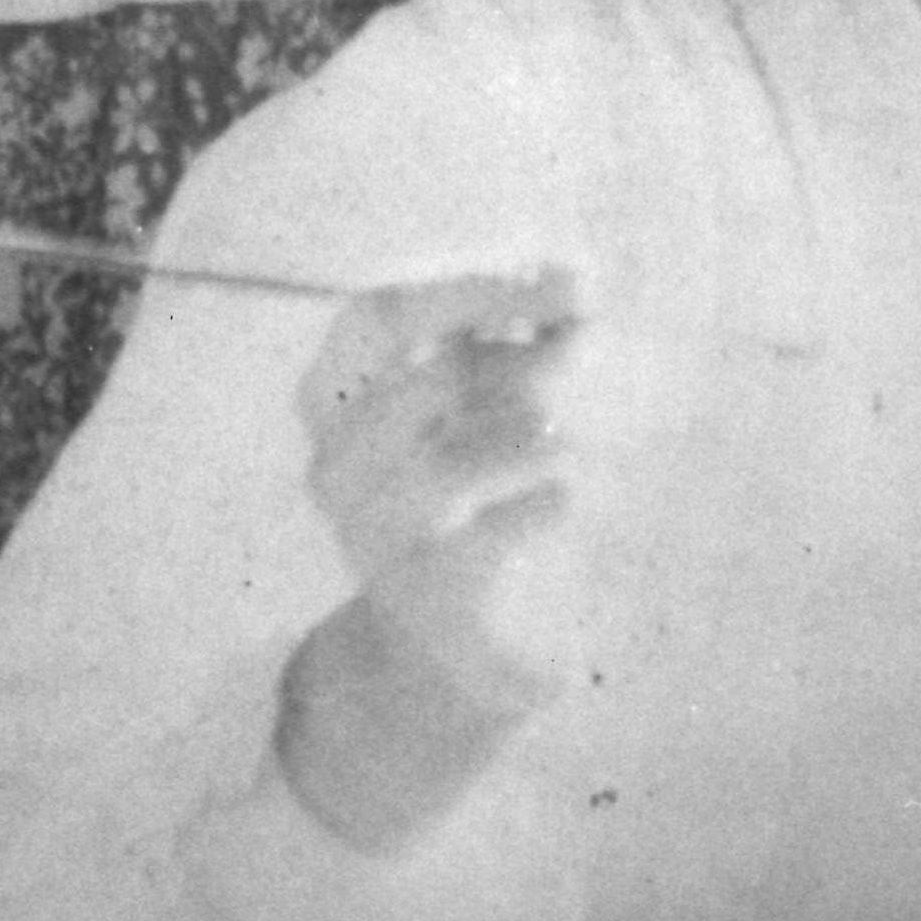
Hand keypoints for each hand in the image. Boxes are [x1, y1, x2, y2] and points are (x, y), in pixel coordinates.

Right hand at [274, 269, 577, 849]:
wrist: (451, 647)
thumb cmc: (469, 505)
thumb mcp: (480, 410)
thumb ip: (511, 345)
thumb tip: (573, 273)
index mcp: (337, 406)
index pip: (375, 320)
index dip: (465, 290)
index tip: (554, 281)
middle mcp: (336, 468)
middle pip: (424, 387)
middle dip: (518, 363)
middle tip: (585, 352)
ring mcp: (371, 536)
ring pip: (446, 465)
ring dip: (526, 437)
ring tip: (567, 440)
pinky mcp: (423, 595)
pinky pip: (484, 539)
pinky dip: (538, 508)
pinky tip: (563, 502)